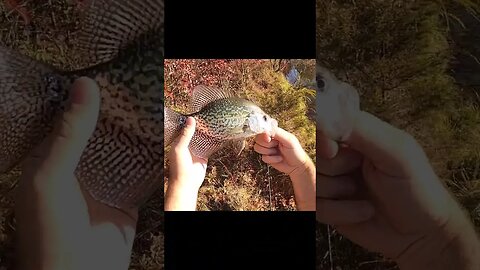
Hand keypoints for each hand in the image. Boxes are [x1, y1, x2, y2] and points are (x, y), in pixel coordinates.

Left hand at [15, 77, 136, 269]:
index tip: (109, 79)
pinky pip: (140, 173)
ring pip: (122, 151)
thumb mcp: (52, 177)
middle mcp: (78, 169)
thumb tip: (86, 86)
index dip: (88, 100)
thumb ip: (70, 134)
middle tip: (139, 90)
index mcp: (52, 160)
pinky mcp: (126, 199)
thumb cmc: (50, 232)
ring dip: (137, 133)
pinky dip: (151, 158)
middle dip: (117, 115)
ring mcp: (103, 184)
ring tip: (154, 107)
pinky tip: (163, 139)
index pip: (70, 121)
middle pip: (101, 134)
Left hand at [165, 117, 207, 210]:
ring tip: (213, 121)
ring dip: (207, 132)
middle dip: (199, 125)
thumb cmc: (179, 166)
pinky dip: (213, 141)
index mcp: (178, 142)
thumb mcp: (180, 147)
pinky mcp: (204, 156)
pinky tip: (218, 134)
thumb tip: (191, 119)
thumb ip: (186, 134)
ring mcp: (196, 150)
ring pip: (202, 138)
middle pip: (194, 132)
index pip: (183, 128)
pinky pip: (209, 146)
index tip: (195, 112)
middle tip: (207, 115)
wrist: (187, 182)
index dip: (188, 121)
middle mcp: (187, 145)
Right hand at [254, 127, 314, 210]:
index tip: (268, 139)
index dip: (263, 134)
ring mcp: (267, 148)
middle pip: (257, 139)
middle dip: (267, 144)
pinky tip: (279, 158)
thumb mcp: (288, 140)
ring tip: (277, 152)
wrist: (297, 166)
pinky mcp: (267, 157)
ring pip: (257, 148)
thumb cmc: (296, 151)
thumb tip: (265, 130)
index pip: (262, 129)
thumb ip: (277, 133)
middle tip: (276, 146)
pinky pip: (262, 157)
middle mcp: (270, 139)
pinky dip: (272, 159)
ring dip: (268, 152)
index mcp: (275, 132)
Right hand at [316, 111, 479, 268]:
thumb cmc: (417, 188)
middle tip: (361, 175)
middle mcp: (341, 156)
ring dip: (339, 193)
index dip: (321, 138)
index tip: (332, 150)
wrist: (422, 235)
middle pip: (313, 154)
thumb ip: (360, 128)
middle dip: (336, 169)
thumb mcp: (395, 151)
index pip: (322, 124)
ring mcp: (333, 181)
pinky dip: (339, 212)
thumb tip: (323, 114)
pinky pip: (316, 205)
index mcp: (357, 134)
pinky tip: (363, 212)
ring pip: (311, 181)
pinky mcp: (328, 206)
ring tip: (366, 196)